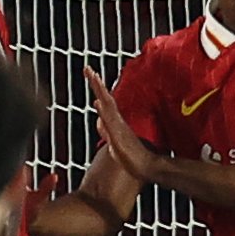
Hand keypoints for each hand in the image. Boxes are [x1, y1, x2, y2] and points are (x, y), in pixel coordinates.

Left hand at [87, 66, 154, 182]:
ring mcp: (118, 126)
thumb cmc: (131, 157)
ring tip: (93, 76)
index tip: (91, 75)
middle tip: (88, 69)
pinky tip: (98, 101)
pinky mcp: (118, 135)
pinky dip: (104, 110)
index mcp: (115, 121)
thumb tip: (99, 121)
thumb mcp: (113, 141)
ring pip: (107, 105)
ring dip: (100, 91)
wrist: (146, 166)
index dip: (98, 88)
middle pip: (105, 98)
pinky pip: (110, 121)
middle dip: (96, 83)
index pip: (105, 101)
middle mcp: (117, 121)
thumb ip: (105, 130)